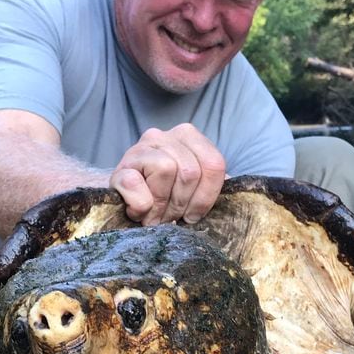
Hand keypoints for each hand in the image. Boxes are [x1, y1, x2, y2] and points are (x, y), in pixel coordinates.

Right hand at [109, 124, 225, 225]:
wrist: (123, 202)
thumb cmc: (163, 197)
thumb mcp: (192, 187)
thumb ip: (211, 184)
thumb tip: (233, 193)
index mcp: (188, 137)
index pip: (214, 164)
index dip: (206, 197)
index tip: (193, 215)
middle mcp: (163, 136)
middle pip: (191, 171)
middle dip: (182, 204)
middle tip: (170, 217)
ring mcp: (139, 149)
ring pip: (166, 169)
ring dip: (162, 205)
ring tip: (155, 216)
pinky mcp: (119, 169)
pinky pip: (136, 184)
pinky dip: (141, 206)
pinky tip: (138, 212)